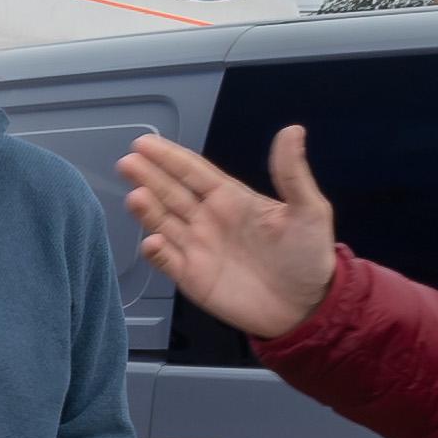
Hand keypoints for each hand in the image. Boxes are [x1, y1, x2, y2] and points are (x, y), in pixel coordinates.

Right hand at [118, 125, 342, 340]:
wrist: (307, 307)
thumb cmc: (308, 256)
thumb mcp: (309, 210)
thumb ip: (292, 173)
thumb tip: (292, 130)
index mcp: (231, 199)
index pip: (193, 172)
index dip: (169, 157)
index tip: (144, 143)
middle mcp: (208, 219)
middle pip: (171, 193)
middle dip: (149, 177)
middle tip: (128, 163)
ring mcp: (197, 248)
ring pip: (164, 223)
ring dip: (148, 210)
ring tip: (135, 196)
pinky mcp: (192, 278)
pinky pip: (168, 261)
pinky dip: (157, 252)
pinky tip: (152, 241)